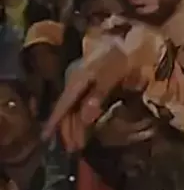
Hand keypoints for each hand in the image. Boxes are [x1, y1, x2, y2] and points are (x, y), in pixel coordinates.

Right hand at [42, 17, 164, 150]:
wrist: (133, 41)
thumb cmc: (122, 56)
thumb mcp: (112, 74)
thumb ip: (98, 94)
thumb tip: (85, 118)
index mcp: (80, 76)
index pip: (64, 102)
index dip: (55, 120)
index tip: (45, 137)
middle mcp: (78, 78)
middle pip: (69, 107)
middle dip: (69, 128)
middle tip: (73, 148)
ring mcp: (85, 79)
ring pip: (75, 106)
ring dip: (76, 125)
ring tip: (78, 143)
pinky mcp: (94, 81)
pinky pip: (83, 101)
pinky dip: (83, 115)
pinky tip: (85, 125)